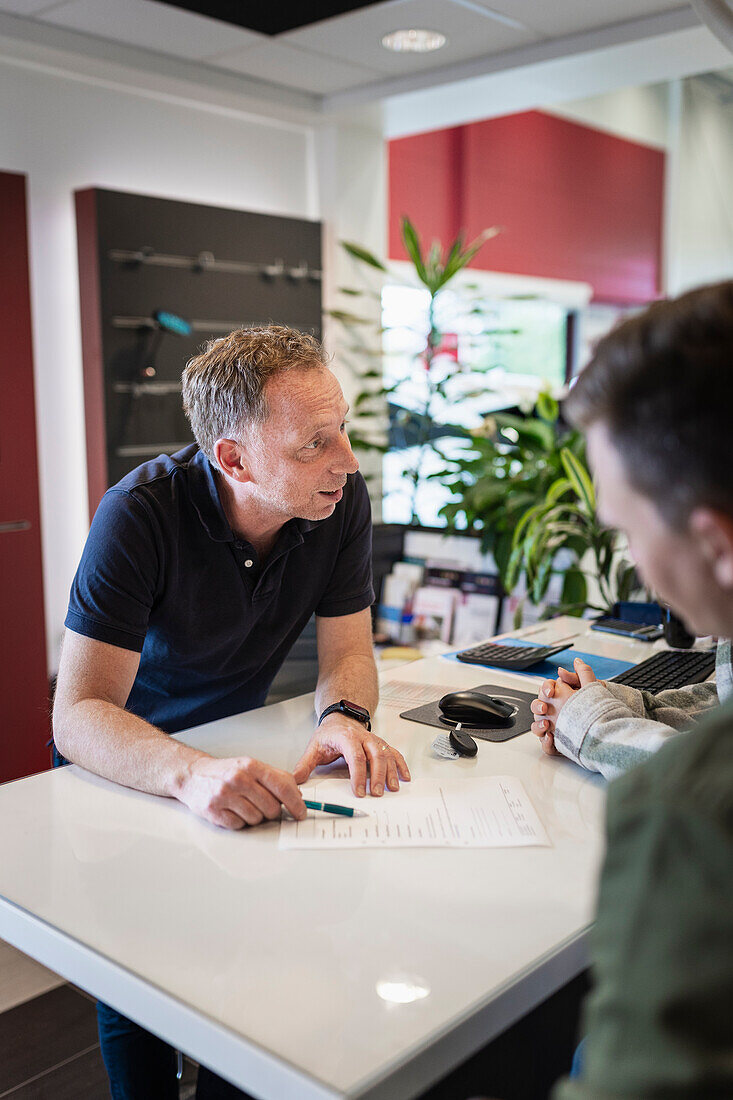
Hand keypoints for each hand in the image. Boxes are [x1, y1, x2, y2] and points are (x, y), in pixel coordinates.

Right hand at [178, 755, 306, 828]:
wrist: (193, 775)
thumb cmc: (226, 772)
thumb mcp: (251, 766)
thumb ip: (275, 777)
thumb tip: (297, 795)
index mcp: (251, 766)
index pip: (282, 787)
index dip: (296, 803)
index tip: (301, 813)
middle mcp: (238, 779)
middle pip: (272, 807)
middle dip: (272, 811)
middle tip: (262, 804)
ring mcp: (225, 795)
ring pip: (257, 819)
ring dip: (254, 816)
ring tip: (243, 804)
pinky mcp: (214, 811)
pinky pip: (239, 825)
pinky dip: (239, 821)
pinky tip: (232, 810)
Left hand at [293, 717, 410, 796]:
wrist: (341, 718)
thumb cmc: (330, 733)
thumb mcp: (314, 747)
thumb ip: (305, 764)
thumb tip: (295, 779)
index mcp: (346, 738)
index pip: (355, 756)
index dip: (357, 775)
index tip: (358, 791)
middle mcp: (363, 738)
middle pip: (375, 755)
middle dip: (377, 775)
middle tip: (376, 793)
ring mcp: (374, 741)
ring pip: (387, 754)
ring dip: (391, 772)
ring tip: (391, 788)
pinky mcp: (382, 745)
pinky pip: (394, 754)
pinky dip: (401, 765)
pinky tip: (404, 777)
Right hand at [530, 658, 596, 754]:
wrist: (607, 731)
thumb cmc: (598, 710)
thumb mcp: (593, 690)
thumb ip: (583, 674)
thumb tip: (576, 661)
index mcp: (561, 698)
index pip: (546, 690)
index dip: (546, 688)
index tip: (551, 691)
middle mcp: (555, 713)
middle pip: (537, 707)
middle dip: (538, 706)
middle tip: (545, 708)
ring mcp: (555, 728)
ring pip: (537, 727)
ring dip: (538, 725)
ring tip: (547, 725)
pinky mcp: (558, 744)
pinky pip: (546, 745)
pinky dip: (546, 743)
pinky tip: (551, 738)